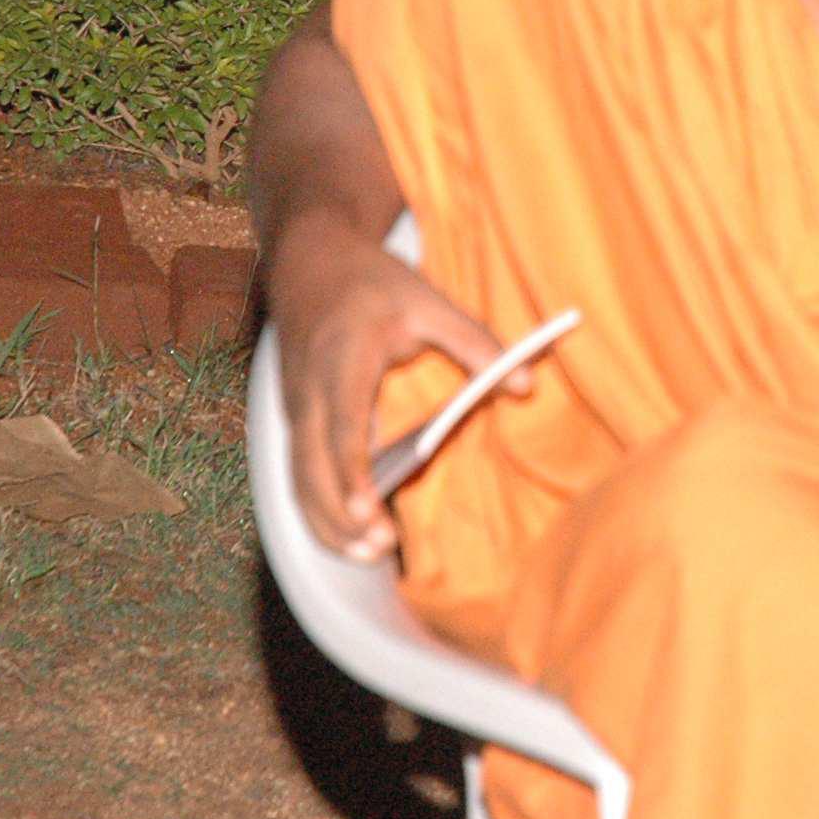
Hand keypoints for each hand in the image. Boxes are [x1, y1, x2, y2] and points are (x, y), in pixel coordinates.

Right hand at [261, 214, 513, 561]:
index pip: (343, 428)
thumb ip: (475, 342)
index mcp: (343, 360)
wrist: (308, 262)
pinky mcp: (293, 422)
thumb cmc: (371, 283)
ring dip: (326, 522)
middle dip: (340, 514)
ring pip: (299, 480)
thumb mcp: (428, 300)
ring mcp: (295, 410)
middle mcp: (309, 392)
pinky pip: (297, 475)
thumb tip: (526, 384)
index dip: (353, 474)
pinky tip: (349, 538)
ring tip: (369, 556)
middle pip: (313, 468)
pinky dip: (317, 510)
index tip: (369, 510)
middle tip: (380, 549)